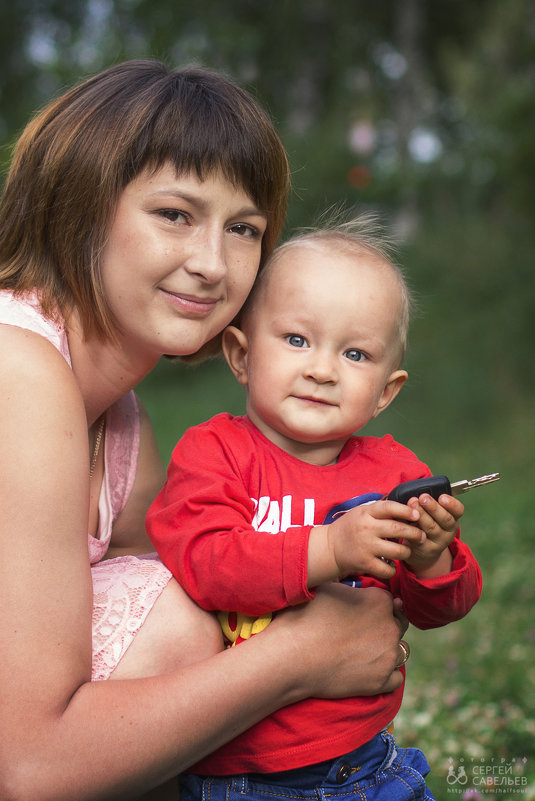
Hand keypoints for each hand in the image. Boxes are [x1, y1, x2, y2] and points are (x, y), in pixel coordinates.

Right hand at [272, 583, 408, 697]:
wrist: (293, 656)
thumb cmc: (305, 618)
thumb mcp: (328, 589)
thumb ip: (350, 587)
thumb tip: (353, 587)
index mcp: (380, 600)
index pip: (390, 600)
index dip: (376, 605)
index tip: (362, 611)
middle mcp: (391, 627)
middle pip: (398, 623)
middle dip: (385, 626)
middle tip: (361, 631)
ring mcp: (388, 656)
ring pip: (401, 650)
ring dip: (388, 649)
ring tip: (365, 651)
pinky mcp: (381, 682)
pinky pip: (396, 677)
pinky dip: (386, 674)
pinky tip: (369, 670)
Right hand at [308, 500, 424, 584]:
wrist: (330, 547)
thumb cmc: (350, 527)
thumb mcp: (361, 512)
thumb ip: (380, 510)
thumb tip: (407, 506)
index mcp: (366, 513)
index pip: (389, 507)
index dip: (406, 510)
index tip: (417, 514)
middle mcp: (366, 529)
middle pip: (398, 530)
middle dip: (415, 533)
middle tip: (421, 535)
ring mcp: (366, 547)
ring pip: (398, 551)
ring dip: (407, 551)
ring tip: (408, 550)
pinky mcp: (365, 563)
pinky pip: (388, 569)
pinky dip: (393, 569)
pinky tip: (392, 565)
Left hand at [403, 493, 463, 576]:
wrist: (421, 550)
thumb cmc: (425, 524)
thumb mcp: (431, 514)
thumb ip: (427, 503)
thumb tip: (416, 492)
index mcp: (452, 518)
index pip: (458, 510)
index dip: (452, 503)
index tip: (442, 496)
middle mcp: (449, 531)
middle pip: (445, 519)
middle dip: (433, 507)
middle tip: (423, 497)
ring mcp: (438, 542)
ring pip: (432, 528)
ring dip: (422, 515)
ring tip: (412, 504)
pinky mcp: (425, 549)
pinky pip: (419, 538)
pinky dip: (412, 527)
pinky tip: (405, 520)